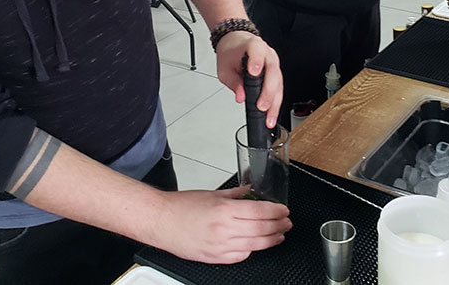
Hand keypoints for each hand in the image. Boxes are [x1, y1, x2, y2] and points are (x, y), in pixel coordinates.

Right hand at [154, 186, 290, 263]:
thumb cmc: (182, 206)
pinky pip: (240, 257)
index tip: (284, 210)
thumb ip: (235, 194)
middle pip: (261, 229)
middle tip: (287, 223)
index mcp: (224, 209)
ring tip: (279, 235)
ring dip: (271, 240)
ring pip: (254, 245)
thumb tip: (250, 191)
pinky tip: (257, 245)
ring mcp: (219, 245)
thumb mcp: (212, 194)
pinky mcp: (214, 257)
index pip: (259, 211)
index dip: (276, 211)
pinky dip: (251, 251)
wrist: (161, 221)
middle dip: (278, 226)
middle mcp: (224, 228)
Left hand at [215, 31, 283, 127]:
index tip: (254, 72)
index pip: (257, 51)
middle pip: (273, 72)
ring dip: (275, 102)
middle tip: (261, 106)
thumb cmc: (232, 52)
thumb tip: (241, 96)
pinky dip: (275, 103)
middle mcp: (268, 54)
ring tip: (269, 118)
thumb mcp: (225, 67)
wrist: (236, 43)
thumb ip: (233, 81)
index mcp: (253, 46)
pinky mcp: (276, 74)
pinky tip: (271, 114)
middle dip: (268, 91)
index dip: (256, 61)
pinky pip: (279, 88)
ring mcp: (274, 64)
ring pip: (279, 83)